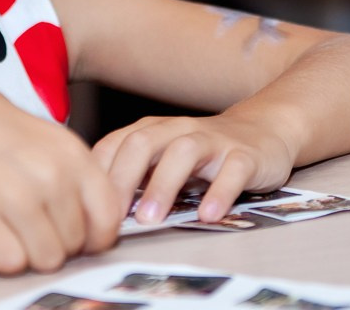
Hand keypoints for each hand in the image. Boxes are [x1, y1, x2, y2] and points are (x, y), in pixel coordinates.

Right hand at [0, 61, 121, 273]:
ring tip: (9, 229)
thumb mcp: (45, 137)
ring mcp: (14, 195)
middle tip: (30, 226)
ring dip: (28, 253)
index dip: (93, 235)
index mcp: (71, 154)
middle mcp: (50, 174)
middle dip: (55, 243)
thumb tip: (94, 220)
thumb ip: (73, 176)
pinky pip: (9, 261)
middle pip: (75, 245)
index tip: (75, 233)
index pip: (108, 219)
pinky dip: (0, 256)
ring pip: (46, 259)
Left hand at [92, 113, 295, 225]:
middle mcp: (179, 130)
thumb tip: (97, 211)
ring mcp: (213, 141)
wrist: (263, 130)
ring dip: (162, 186)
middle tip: (112, 216)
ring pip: (183, 153)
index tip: (86, 208)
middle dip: (123, 178)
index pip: (114, 145)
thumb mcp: (164, 159)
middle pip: (142, 143)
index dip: (97, 175)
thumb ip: (135, 177)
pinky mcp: (245, 155)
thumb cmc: (203, 154)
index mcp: (152, 131)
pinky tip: (207, 216)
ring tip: (150, 219)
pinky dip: (219, 192)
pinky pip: (232, 171)